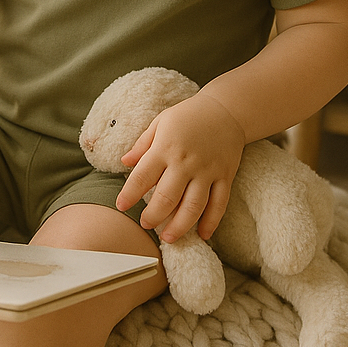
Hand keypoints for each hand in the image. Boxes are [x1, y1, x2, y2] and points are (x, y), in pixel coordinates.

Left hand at [115, 91, 245, 243]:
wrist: (226, 109)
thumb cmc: (188, 115)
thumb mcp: (161, 122)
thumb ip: (142, 144)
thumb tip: (123, 162)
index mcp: (165, 147)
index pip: (142, 177)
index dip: (129, 194)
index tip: (120, 206)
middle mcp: (185, 162)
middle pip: (167, 198)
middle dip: (153, 216)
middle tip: (145, 224)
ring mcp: (207, 171)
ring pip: (193, 207)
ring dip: (179, 226)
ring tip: (168, 237)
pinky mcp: (225, 176)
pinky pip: (219, 204)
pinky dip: (211, 222)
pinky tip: (202, 235)